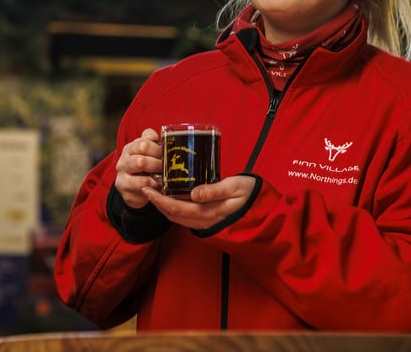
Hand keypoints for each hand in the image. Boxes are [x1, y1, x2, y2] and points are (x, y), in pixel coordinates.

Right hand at [114, 128, 163, 208]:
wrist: (133, 186)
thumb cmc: (144, 165)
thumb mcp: (146, 150)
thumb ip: (150, 139)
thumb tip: (155, 135)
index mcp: (129, 149)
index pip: (143, 144)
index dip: (156, 150)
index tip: (163, 155)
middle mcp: (123, 163)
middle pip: (141, 161)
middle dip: (157, 164)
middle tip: (163, 168)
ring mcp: (122, 178)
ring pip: (142, 178)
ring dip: (155, 177)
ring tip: (161, 179)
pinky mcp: (126, 193)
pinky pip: (143, 189)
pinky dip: (153, 188)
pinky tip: (157, 186)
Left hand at [141, 175, 256, 229]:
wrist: (265, 212)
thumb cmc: (251, 196)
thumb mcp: (236, 188)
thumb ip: (215, 191)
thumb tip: (194, 193)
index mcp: (208, 213)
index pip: (175, 208)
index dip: (158, 199)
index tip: (147, 187)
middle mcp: (203, 221)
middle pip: (172, 215)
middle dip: (156, 202)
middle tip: (145, 186)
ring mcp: (205, 223)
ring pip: (177, 217)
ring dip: (163, 205)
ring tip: (154, 190)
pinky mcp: (208, 221)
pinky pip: (185, 216)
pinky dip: (174, 207)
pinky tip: (172, 196)